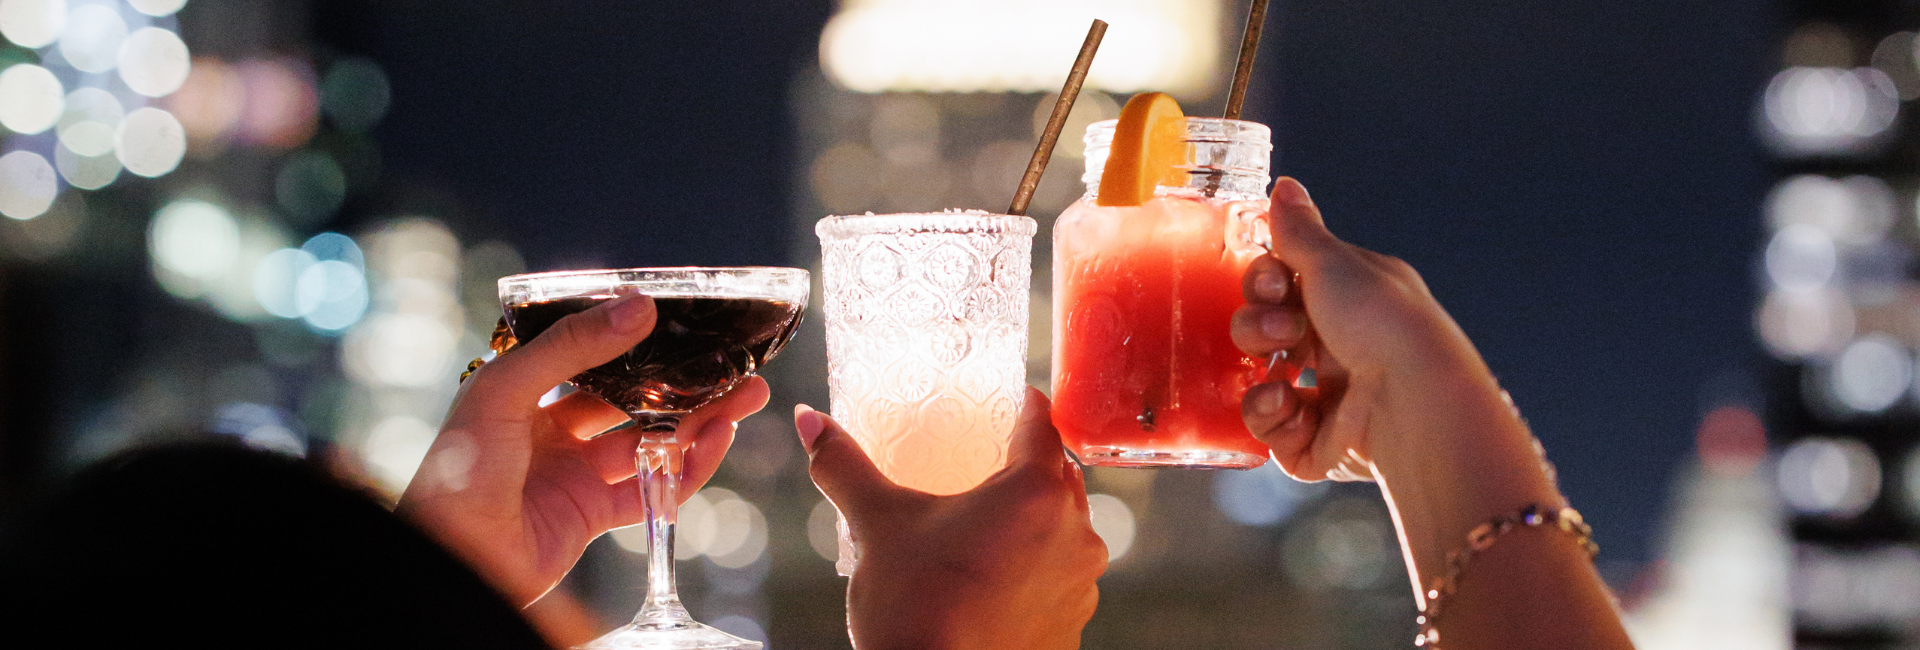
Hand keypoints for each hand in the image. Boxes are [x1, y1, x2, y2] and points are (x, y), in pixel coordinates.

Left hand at [396, 295, 771, 605]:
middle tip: (735, 367)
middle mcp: (554, 431)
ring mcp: (576, 474)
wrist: (454, 558)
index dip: (642, 344)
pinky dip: (688, 468)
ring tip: (748, 398)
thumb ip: (573, 347)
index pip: (594, 358)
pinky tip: (717, 441)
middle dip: (686, 384)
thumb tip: (640, 307)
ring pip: (652, 442)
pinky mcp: (593, 515)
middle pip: (635, 400)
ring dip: (701, 422)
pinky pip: (652, 489)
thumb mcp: (507, 390)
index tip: (687, 327)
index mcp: (526, 393)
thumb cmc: (458, 469)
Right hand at [795, 389, 1105, 649]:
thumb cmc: (914, 605)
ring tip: (987, 525)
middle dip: (1028, 466)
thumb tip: (809, 419)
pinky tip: (996, 578)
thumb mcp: (877, 525)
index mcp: (1036, 492)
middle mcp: (1076, 532)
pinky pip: (1061, 577)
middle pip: (1059, 477)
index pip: (1042, 426)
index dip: (1024, 407)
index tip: (1009, 400)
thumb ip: (845, 465)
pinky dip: (1036, 568)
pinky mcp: (1075, 624)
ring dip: (1037, 520)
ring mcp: (1081, 583)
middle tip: (988, 459)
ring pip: (1065, 529)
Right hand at [1231, 177, 1505, 481]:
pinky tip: (1290, 409)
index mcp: (1349, 302)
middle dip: (1258, 329)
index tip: (1275, 285)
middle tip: (1285, 334)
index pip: (1283, 286)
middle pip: (1264, 334)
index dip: (1264, 283)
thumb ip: (1298, 232)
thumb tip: (1283, 186)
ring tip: (1282, 383)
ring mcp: (1329, 400)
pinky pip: (1272, 434)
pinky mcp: (1319, 446)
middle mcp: (1340, 349)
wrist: (1415, 400)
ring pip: (1262, 386)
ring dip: (1260, 378)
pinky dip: (1271, 421)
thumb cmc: (1385, 323)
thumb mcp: (1336, 265)